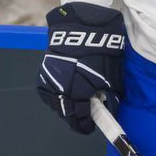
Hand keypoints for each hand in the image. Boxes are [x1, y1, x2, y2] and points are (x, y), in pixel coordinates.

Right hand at [37, 2, 125, 133]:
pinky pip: (49, 92)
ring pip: (56, 104)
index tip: (90, 127)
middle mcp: (59, 91)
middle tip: (86, 115)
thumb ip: (109, 97)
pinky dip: (58, 95)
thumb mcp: (112, 78)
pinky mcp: (42, 74)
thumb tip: (109, 110)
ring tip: (78, 102)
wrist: (81, 29)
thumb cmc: (102, 53)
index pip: (79, 119)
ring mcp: (48, 82)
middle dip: (76, 116)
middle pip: (65, 113)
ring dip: (66, 106)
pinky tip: (67, 91)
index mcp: (77, 94)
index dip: (85, 125)